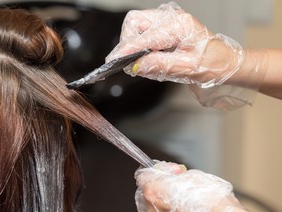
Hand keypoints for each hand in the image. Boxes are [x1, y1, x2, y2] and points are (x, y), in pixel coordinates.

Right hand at [106, 2, 242, 87]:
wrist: (223, 62)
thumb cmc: (212, 64)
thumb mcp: (188, 69)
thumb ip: (160, 66)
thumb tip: (136, 66)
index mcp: (179, 26)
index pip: (145, 37)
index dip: (127, 50)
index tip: (113, 60)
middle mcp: (171, 18)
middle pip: (135, 22)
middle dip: (127, 42)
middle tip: (128, 62)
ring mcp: (166, 21)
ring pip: (135, 25)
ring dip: (132, 44)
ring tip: (141, 63)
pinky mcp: (163, 27)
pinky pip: (142, 32)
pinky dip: (138, 46)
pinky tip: (147, 59)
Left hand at [134, 161, 241, 211]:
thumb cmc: (211, 204)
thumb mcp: (195, 177)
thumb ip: (179, 175)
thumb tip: (176, 174)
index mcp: (154, 191)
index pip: (144, 177)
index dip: (156, 173)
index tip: (166, 173)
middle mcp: (152, 211)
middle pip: (149, 196)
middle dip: (161, 190)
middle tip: (178, 188)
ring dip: (167, 208)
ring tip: (188, 206)